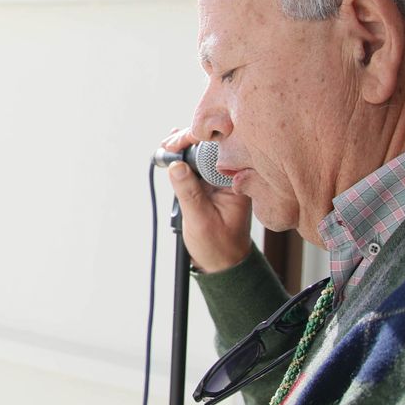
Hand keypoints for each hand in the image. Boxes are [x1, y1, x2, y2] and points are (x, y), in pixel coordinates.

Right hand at [159, 128, 253, 272]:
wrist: (224, 263)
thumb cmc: (218, 246)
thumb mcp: (200, 220)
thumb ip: (188, 192)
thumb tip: (175, 165)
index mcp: (238, 182)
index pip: (217, 151)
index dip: (194, 141)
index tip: (173, 144)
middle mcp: (232, 176)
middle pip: (210, 146)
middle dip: (187, 141)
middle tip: (166, 145)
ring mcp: (221, 178)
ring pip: (202, 152)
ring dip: (184, 147)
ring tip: (166, 146)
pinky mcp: (211, 183)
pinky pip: (198, 164)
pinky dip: (184, 157)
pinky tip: (173, 150)